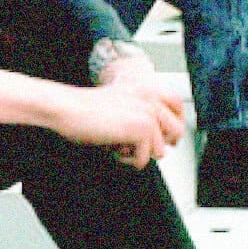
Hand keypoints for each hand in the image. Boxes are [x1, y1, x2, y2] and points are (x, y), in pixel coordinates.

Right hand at [51, 77, 185, 168]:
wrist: (69, 108)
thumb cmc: (86, 109)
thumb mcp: (121, 105)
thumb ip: (141, 116)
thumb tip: (162, 144)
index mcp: (148, 87)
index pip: (178, 107)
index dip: (173, 126)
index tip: (167, 139)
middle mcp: (152, 97)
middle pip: (176, 132)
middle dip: (158, 145)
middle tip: (137, 148)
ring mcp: (149, 113)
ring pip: (159, 150)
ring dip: (137, 154)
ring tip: (118, 145)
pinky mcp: (142, 129)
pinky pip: (143, 159)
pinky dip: (126, 160)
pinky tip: (113, 148)